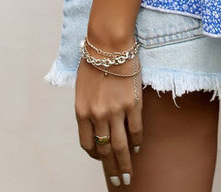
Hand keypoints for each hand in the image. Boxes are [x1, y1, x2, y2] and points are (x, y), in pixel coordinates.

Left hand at [75, 48, 142, 186]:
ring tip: (129, 175)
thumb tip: (97, 121)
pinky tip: (138, 147)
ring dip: (125, 163)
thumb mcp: (82, 87)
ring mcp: (115, 111)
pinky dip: (137, 141)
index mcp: (82, 112)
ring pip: (120, 145)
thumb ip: (88, 106)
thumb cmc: (94, 59)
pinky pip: (136, 129)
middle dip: (112, 168)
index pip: (88, 143)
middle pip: (105, 150)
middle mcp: (97, 115)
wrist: (109, 43)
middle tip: (119, 180)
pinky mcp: (132, 103)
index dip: (96, 154)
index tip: (102, 158)